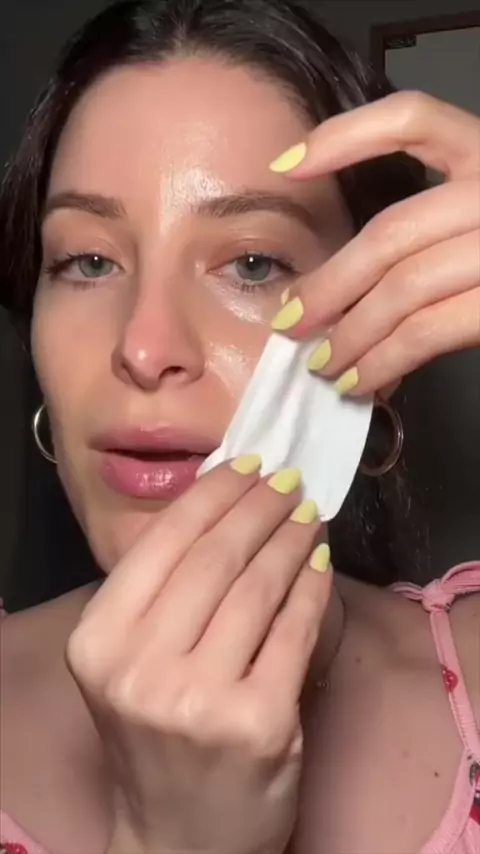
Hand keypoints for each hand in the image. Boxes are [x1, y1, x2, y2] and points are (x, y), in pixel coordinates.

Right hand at [66, 460, 328, 853]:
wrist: (179, 839)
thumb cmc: (155, 739)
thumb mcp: (129, 664)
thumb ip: (160, 595)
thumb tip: (224, 505)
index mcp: (98, 642)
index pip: (164, 543)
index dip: (214, 494)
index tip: (249, 464)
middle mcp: (139, 667)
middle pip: (216, 557)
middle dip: (261, 506)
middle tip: (290, 481)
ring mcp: (199, 698)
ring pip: (259, 587)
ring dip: (292, 538)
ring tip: (309, 513)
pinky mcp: (258, 722)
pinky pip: (294, 629)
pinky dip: (312, 586)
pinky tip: (320, 561)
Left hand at [270, 91, 479, 395]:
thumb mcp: (479, 223)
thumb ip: (432, 233)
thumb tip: (343, 292)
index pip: (415, 119)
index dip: (347, 137)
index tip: (286, 166)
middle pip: (391, 233)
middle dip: (329, 285)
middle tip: (292, 323)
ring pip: (404, 287)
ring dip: (351, 334)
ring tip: (322, 364)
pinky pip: (430, 330)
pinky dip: (385, 359)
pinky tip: (362, 379)